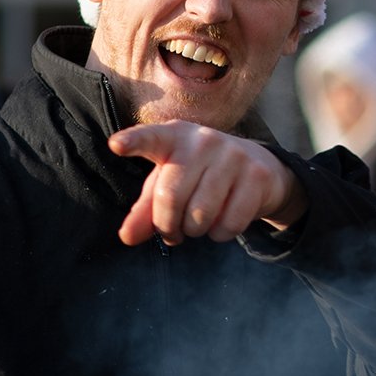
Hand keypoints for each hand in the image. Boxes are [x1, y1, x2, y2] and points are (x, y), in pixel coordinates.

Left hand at [107, 123, 308, 246]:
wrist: (258, 167)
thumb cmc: (200, 176)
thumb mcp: (169, 185)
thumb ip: (145, 210)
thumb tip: (127, 238)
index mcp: (173, 137)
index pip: (150, 139)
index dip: (133, 142)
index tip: (116, 145)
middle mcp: (203, 140)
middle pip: (171, 198)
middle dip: (168, 226)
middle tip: (173, 231)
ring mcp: (233, 156)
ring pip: (201, 216)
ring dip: (195, 231)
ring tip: (199, 223)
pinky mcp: (257, 176)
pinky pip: (229, 225)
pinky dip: (220, 235)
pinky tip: (223, 222)